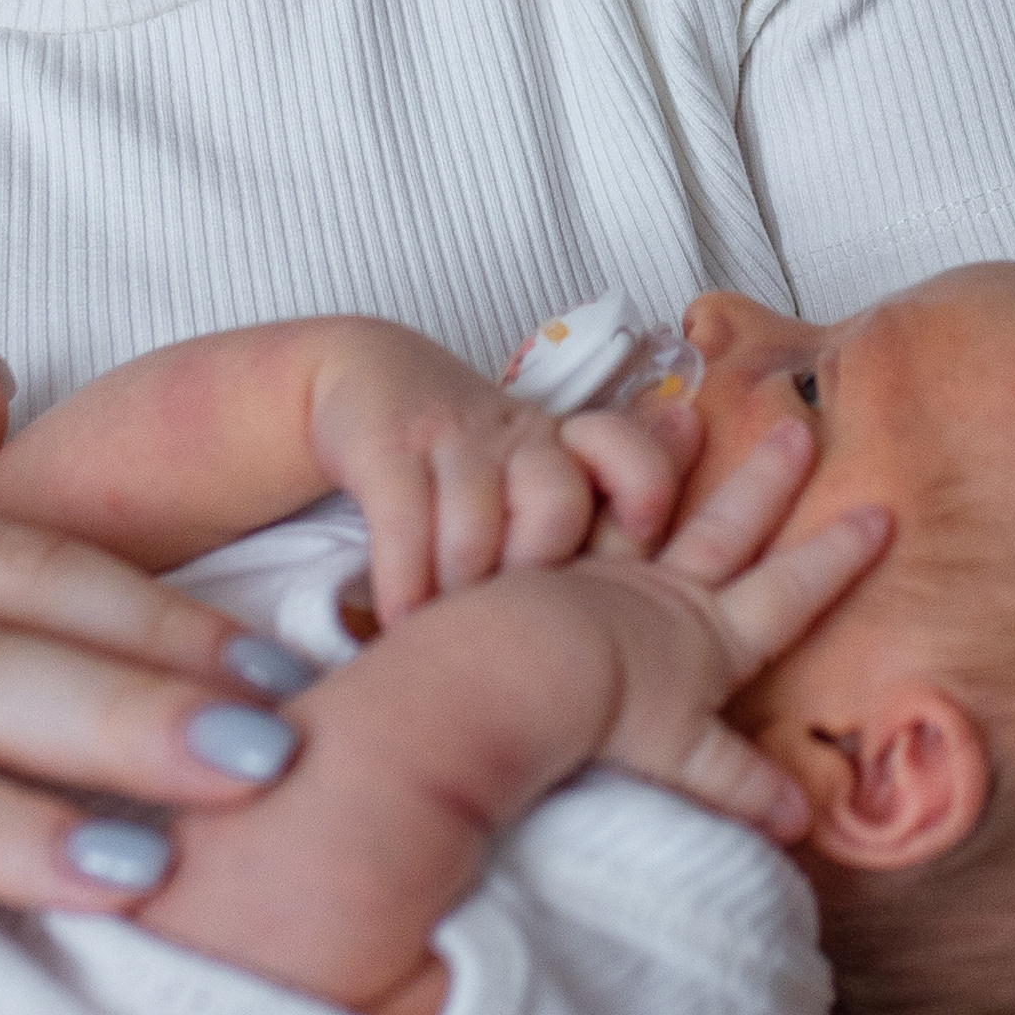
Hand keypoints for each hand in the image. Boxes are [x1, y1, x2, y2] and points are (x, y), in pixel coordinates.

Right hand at [307, 325, 689, 618]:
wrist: (361, 376)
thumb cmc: (460, 450)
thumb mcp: (529, 468)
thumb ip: (589, 512)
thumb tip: (653, 566)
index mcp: (562, 444)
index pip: (627, 451)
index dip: (643, 487)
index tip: (640, 534)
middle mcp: (517, 437)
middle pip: (556, 503)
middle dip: (533, 573)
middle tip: (509, 628)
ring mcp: (453, 439)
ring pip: (477, 529)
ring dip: (458, 594)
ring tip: (443, 638)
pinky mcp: (388, 447)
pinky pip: (406, 524)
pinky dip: (405, 584)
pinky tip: (400, 620)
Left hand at [563, 434, 889, 841]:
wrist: (528, 672)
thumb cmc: (607, 722)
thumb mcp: (686, 759)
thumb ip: (741, 784)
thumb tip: (799, 823)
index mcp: (707, 640)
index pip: (788, 594)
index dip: (835, 558)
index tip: (879, 513)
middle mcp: (667, 594)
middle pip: (731, 531)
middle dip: (770, 484)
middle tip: (802, 427)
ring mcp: (607, 570)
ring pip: (654, 502)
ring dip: (675, 461)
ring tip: (692, 413)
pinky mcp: (549, 560)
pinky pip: (577, 505)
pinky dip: (587, 471)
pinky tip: (578, 439)